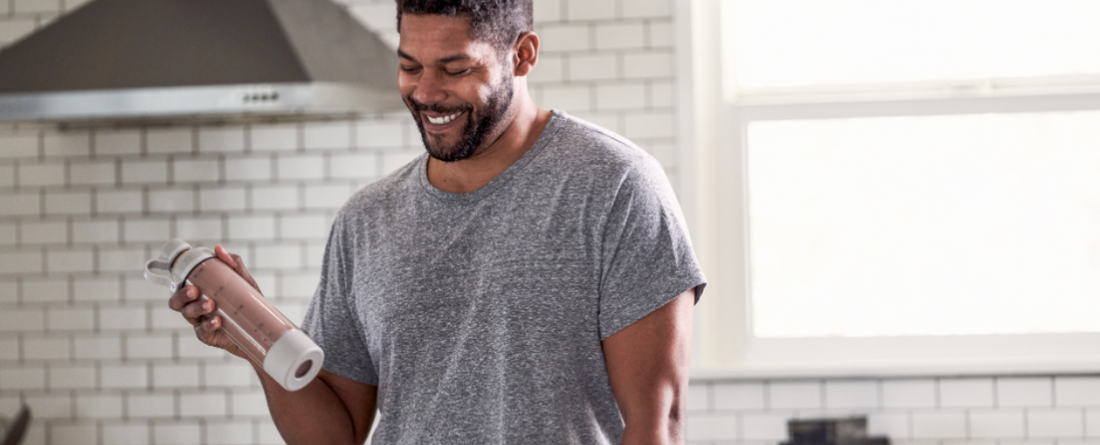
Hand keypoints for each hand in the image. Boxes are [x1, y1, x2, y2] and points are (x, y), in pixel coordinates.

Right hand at [166, 245, 261, 360]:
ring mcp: (200, 322)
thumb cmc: (248, 303)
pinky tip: (217, 320)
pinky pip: (202, 331)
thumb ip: (234, 265)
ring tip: (211, 304)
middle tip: (195, 290)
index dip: (176, 280)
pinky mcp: (208, 336)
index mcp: (199, 293)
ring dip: (196, 308)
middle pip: (176, 302)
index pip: (180, 286)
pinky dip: (208, 325)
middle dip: (181, 295)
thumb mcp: (244, 282)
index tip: (185, 275)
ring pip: (187, 314)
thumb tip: (218, 249)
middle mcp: (196, 307)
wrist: (262, 328)